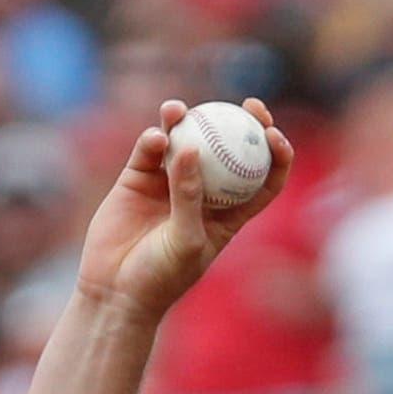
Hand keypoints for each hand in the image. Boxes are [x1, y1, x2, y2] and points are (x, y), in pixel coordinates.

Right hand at [75, 100, 294, 324]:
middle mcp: (202, 192)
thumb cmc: (161, 276)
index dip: (276, 154)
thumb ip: (189, 197)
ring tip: (179, 111)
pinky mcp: (139, 177)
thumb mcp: (186, 241)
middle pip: (229, 150)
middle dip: (242, 122)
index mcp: (228, 213)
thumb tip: (192, 148)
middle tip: (247, 104)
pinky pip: (149, 149)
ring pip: (185, 141)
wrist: (116, 289)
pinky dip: (153, 138)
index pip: (262, 179)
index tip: (273, 133)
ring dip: (186, 120)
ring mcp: (169, 181)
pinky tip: (155, 137)